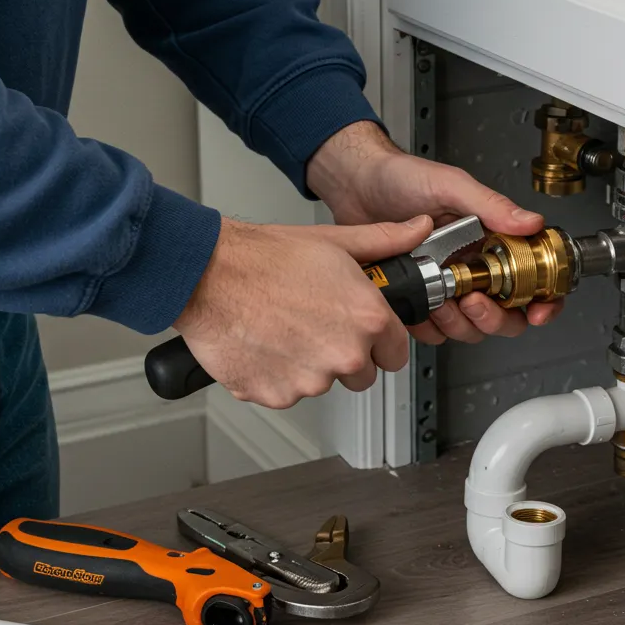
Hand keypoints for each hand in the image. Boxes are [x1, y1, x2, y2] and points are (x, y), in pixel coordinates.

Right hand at [174, 215, 433, 408]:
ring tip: (285, 329)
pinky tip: (265, 344)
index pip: (396, 353)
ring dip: (309, 365)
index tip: (360, 331)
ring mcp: (311, 381)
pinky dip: (276, 376)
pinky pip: (286, 393)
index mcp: (368, 320)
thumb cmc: (264, 258)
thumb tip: (417, 230)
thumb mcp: (335, 241)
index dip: (379, 340)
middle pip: (362, 374)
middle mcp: (345, 355)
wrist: (207, 274)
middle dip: (345, 355)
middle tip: (316, 326)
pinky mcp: (276, 395)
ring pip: (322, 383)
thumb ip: (385, 242)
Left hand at [306, 121, 563, 344]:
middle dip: (494, 317)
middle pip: (505, 314)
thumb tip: (531, 223)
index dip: (543, 300)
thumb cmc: (401, 177)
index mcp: (491, 241)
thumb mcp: (451, 185)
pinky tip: (420, 303)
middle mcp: (474, 267)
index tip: (539, 310)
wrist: (354, 184)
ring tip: (442, 299)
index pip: (532, 278)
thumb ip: (492, 205)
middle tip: (474, 301)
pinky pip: (432, 330)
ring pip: (469, 327)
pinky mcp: (419, 298)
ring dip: (459, 322)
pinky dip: (428, 325)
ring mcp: (446, 285)